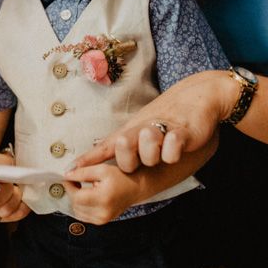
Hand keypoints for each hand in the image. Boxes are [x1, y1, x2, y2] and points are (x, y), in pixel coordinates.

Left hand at [62, 163, 138, 223]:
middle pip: (75, 205)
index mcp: (103, 199)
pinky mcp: (102, 221)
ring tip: (81, 188)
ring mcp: (102, 219)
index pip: (76, 197)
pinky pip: (83, 216)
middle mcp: (103, 212)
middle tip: (74, 180)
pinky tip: (86, 196)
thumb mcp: (102, 169)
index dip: (69, 186)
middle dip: (72, 191)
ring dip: (76, 199)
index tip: (68, 177)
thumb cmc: (121, 177)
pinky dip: (81, 206)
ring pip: (77, 212)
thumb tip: (67, 175)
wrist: (135, 188)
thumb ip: (83, 172)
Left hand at [67, 70, 231, 172]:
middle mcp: (141, 129)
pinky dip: (173, 153)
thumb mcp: (139, 129)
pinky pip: (171, 150)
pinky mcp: (182, 132)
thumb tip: (97, 158)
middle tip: (143, 156)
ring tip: (164, 145)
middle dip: (129, 158)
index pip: (106, 147)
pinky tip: (178, 145)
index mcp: (131, 131)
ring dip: (155, 154)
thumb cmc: (166, 117)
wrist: (198, 96)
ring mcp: (161, 130)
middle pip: (123, 148)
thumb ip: (120, 144)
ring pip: (148, 152)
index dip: (89, 159)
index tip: (70, 170)